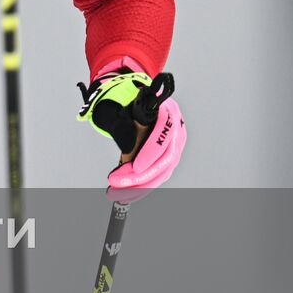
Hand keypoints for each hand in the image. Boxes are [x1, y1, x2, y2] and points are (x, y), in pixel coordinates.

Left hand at [77, 69, 185, 200]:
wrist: (133, 99)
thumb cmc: (126, 100)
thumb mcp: (120, 103)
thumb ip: (120, 121)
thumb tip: (125, 150)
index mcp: (167, 110)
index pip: (163, 134)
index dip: (150, 153)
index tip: (134, 167)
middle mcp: (176, 129)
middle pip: (164, 159)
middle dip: (140, 176)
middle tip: (116, 184)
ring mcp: (176, 145)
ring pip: (163, 171)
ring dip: (140, 186)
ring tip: (118, 194)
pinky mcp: (169, 157)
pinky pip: (158, 175)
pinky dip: (143, 186)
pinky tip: (128, 193)